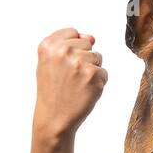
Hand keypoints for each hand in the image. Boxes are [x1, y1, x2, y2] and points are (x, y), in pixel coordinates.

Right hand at [33, 28, 107, 142]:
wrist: (54, 119)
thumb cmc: (52, 91)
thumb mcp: (48, 63)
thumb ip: (65, 44)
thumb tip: (92, 37)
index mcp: (49, 45)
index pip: (72, 33)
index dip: (71, 50)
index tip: (64, 66)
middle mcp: (63, 51)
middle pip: (87, 43)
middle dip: (82, 59)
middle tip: (70, 78)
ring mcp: (80, 62)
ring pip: (97, 57)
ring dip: (91, 71)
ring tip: (76, 85)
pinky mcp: (93, 75)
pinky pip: (104, 73)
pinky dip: (98, 84)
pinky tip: (84, 92)